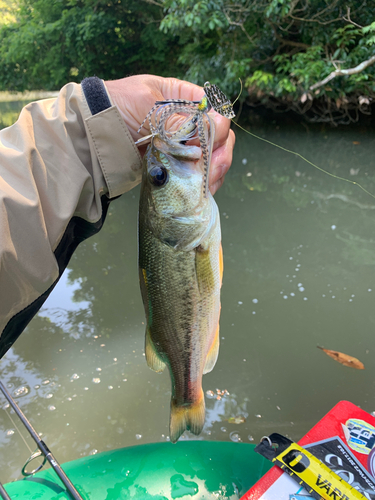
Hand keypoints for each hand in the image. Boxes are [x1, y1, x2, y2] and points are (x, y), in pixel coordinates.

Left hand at [105, 75, 234, 194]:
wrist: (89, 136)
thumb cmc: (115, 109)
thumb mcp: (147, 107)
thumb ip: (178, 120)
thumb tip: (208, 131)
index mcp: (181, 97)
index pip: (214, 109)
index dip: (218, 124)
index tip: (210, 139)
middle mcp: (187, 120)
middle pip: (219, 135)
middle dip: (219, 152)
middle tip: (212, 169)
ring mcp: (182, 145)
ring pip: (212, 157)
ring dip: (214, 170)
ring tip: (207, 184)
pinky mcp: (175, 166)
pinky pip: (198, 174)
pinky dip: (203, 183)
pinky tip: (202, 191)